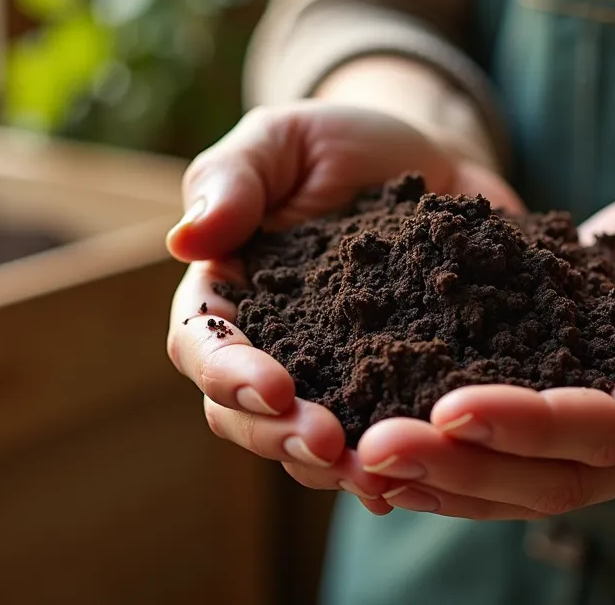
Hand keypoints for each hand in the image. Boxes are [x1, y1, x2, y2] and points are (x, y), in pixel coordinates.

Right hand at [166, 101, 522, 513]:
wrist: (431, 161)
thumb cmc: (338, 143)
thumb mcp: (281, 138)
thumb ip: (231, 179)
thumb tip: (184, 240)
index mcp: (226, 294)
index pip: (201, 345)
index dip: (229, 374)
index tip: (275, 388)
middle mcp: (269, 349)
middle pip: (247, 416)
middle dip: (281, 437)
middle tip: (330, 446)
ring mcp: (331, 379)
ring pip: (309, 446)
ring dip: (336, 468)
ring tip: (381, 474)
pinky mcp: (393, 393)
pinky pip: (383, 441)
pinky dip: (399, 466)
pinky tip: (428, 477)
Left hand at [354, 147, 614, 518]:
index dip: (531, 426)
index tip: (447, 407)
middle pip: (561, 479)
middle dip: (464, 466)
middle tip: (374, 448)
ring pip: (530, 489)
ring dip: (446, 480)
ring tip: (362, 462)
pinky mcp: (586, 431)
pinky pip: (518, 465)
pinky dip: (456, 467)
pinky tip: (389, 461)